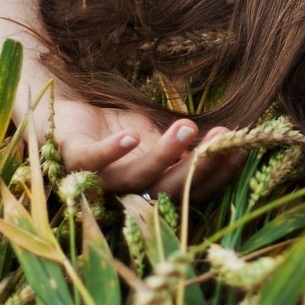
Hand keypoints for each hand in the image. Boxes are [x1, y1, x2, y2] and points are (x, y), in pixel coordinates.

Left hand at [45, 96, 243, 198]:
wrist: (64, 111)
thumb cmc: (113, 130)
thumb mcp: (156, 137)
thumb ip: (182, 147)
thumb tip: (231, 139)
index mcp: (151, 189)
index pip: (190, 191)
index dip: (217, 174)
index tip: (240, 148)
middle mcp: (127, 193)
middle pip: (167, 191)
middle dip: (198, 166)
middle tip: (222, 139)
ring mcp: (97, 179)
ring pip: (135, 178)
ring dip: (164, 156)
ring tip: (187, 127)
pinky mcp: (71, 158)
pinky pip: (92, 161)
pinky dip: (111, 151)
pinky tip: (132, 137)